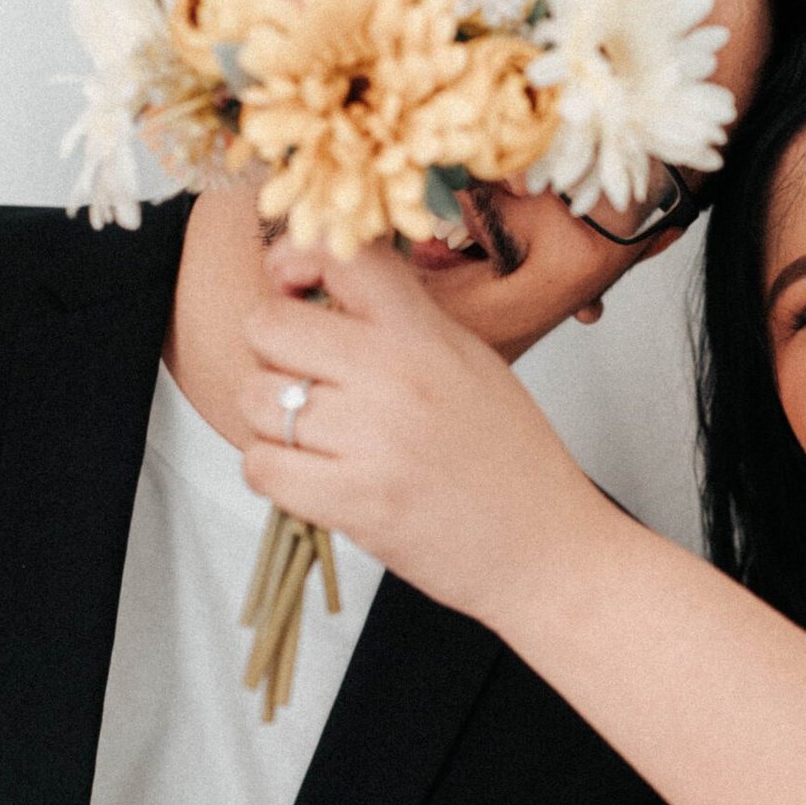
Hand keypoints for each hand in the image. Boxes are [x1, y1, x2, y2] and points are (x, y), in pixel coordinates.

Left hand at [240, 238, 610, 629]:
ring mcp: (375, 438)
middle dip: (272, 354)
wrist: (549, 551)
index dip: (296, 257)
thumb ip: (400, 322)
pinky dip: (274, 474)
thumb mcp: (470, 363)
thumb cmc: (512, 463)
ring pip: (256, 398)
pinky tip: (312, 479)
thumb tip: (320, 290)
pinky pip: (261, 466)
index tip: (293, 286)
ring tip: (316, 441)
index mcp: (427, 333)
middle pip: (268, 324)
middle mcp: (398, 374)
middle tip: (305, 382)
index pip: (341, 254)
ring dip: (272, 422)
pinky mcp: (356, 501)